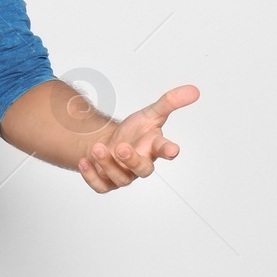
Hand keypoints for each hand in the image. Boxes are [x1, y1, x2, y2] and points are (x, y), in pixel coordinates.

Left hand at [78, 84, 198, 192]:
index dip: (169, 150)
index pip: (164, 150)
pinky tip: (83, 162)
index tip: (173, 149)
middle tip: (122, 148)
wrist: (111, 143)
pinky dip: (91, 176)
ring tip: (97, 148)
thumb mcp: (150, 114)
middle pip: (142, 170)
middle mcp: (140, 164)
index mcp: (153, 148)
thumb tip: (193, 90)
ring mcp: (124, 175)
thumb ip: (169, 103)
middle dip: (132, 160)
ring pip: (120, 178)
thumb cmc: (135, 133)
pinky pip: (100, 186)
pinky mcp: (107, 181)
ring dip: (107, 164)